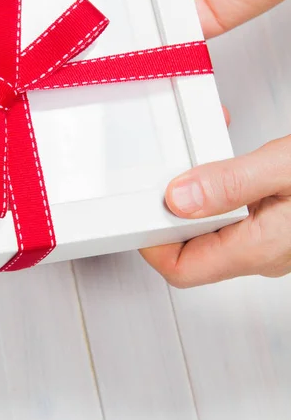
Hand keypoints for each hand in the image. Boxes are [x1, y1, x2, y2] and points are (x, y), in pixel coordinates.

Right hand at [70, 0, 290, 36]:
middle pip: (98, 0)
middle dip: (76, 16)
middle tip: (52, 31)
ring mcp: (162, 1)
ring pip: (123, 28)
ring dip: (105, 40)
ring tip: (78, 51)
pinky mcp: (186, 27)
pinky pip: (158, 46)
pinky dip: (142, 56)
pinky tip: (123, 59)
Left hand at [140, 136, 290, 286]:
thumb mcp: (283, 168)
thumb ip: (231, 183)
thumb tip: (179, 197)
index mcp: (259, 246)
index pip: (181, 267)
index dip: (151, 241)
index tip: (142, 207)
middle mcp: (262, 251)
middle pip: (188, 242)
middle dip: (173, 202)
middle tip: (169, 170)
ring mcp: (268, 240)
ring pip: (209, 223)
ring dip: (197, 187)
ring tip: (200, 152)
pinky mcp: (275, 224)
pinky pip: (231, 211)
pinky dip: (220, 184)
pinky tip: (226, 160)